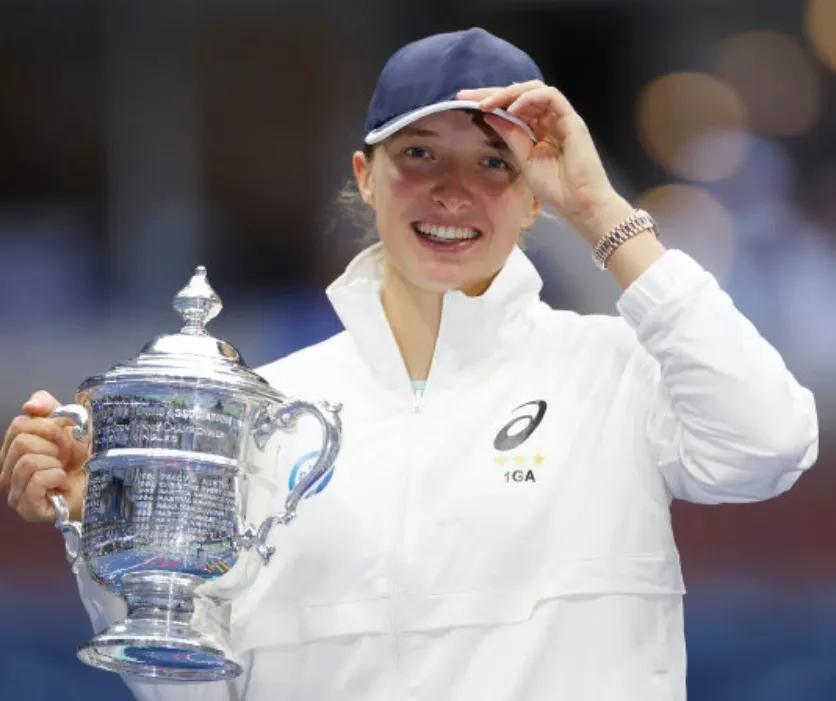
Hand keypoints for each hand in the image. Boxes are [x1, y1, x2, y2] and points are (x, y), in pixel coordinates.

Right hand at [0, 390, 87, 521]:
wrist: (109, 481)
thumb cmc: (87, 456)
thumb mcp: (70, 423)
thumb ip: (47, 406)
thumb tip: (29, 406)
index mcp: (14, 450)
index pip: (19, 425)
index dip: (49, 427)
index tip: (66, 437)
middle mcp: (9, 472)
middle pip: (21, 443)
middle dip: (54, 445)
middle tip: (67, 457)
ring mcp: (16, 493)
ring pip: (27, 462)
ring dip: (56, 463)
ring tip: (65, 471)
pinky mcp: (28, 509)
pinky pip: (36, 481)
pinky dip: (56, 477)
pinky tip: (63, 483)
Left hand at [458, 81, 633, 244]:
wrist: (580, 204)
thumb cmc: (557, 189)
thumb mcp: (524, 159)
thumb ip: (511, 136)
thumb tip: (490, 116)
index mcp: (539, 130)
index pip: (513, 108)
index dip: (491, 102)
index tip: (464, 103)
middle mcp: (550, 120)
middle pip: (521, 94)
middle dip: (493, 92)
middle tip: (466, 96)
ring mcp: (562, 118)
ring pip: (535, 89)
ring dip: (508, 93)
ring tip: (487, 103)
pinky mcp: (572, 120)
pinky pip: (551, 97)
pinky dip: (530, 98)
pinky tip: (512, 109)